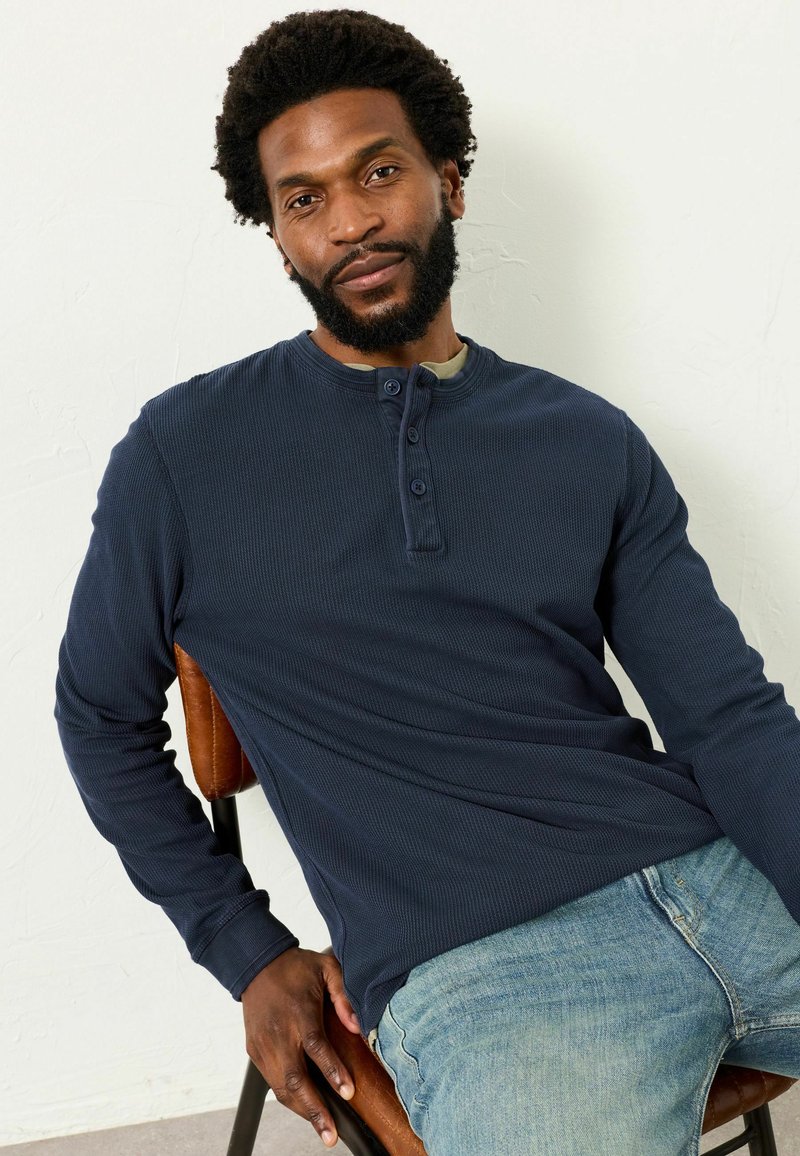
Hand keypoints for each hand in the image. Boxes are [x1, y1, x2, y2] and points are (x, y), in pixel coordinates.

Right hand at [241, 946, 361, 1147]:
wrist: (256, 964)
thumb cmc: (295, 967)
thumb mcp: (326, 967)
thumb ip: (344, 994)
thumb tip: (357, 1026)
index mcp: (299, 1012)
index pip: (316, 1047)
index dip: (332, 1071)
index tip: (348, 1092)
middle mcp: (279, 1033)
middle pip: (294, 1079)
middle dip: (314, 1110)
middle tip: (331, 1134)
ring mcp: (264, 1045)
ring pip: (281, 1088)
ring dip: (302, 1111)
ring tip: (322, 1129)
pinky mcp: (255, 1052)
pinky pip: (272, 1082)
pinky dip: (288, 1098)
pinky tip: (305, 1108)